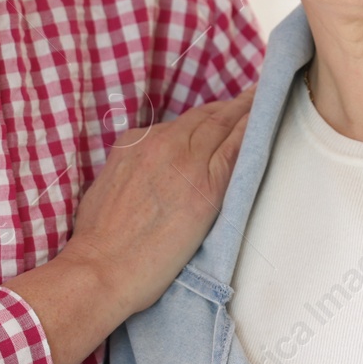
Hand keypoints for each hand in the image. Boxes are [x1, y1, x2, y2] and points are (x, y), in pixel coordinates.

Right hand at [5, 87, 254, 363]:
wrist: (100, 268)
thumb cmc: (98, 239)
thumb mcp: (109, 185)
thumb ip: (134, 167)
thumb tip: (150, 171)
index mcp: (135, 142)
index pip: (183, 123)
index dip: (206, 115)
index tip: (222, 111)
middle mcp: (161, 143)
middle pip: (207, 117)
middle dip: (231, 106)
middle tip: (255, 95)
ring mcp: (186, 162)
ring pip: (223, 126)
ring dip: (246, 111)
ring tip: (264, 100)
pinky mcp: (206, 187)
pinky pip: (234, 151)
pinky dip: (250, 133)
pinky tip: (264, 124)